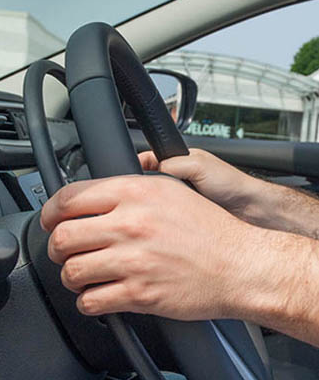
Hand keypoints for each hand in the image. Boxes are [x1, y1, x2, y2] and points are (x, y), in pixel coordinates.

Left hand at [41, 175, 254, 319]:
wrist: (239, 265)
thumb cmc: (208, 229)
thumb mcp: (170, 191)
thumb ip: (129, 189)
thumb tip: (93, 198)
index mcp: (136, 193)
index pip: (70, 197)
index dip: (50, 210)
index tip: (50, 219)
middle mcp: (130, 225)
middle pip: (63, 236)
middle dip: (55, 246)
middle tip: (63, 250)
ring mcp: (133, 261)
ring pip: (72, 271)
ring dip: (70, 275)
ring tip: (81, 274)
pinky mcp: (139, 294)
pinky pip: (91, 301)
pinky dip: (87, 301)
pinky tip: (96, 295)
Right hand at [139, 149, 261, 220]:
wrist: (250, 210)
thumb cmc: (231, 184)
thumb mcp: (198, 166)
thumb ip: (172, 165)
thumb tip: (152, 172)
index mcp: (179, 160)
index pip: (148, 159)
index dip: (137, 165)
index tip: (129, 175)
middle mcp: (178, 178)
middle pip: (149, 181)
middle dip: (145, 189)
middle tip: (147, 195)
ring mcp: (180, 197)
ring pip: (156, 200)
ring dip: (156, 205)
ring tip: (162, 208)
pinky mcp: (183, 215)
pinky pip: (166, 215)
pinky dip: (165, 217)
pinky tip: (169, 220)